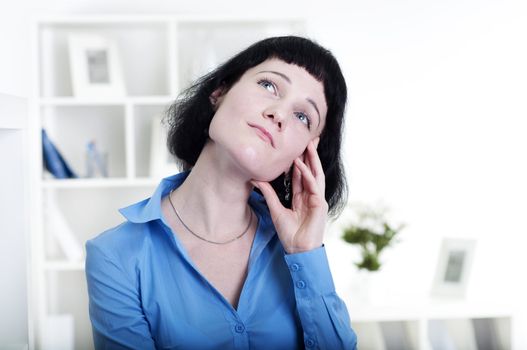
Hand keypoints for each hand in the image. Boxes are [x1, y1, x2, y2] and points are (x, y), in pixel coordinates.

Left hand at [252, 138, 327, 253]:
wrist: (298, 250)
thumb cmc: (289, 234)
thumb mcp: (275, 209)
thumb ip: (268, 193)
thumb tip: (255, 179)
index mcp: (303, 198)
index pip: (300, 176)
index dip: (298, 162)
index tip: (294, 148)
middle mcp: (311, 196)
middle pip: (311, 171)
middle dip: (310, 156)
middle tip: (307, 139)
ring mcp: (317, 199)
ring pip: (316, 175)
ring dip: (312, 160)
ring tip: (308, 145)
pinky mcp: (320, 204)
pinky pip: (314, 185)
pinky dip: (307, 175)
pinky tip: (301, 165)